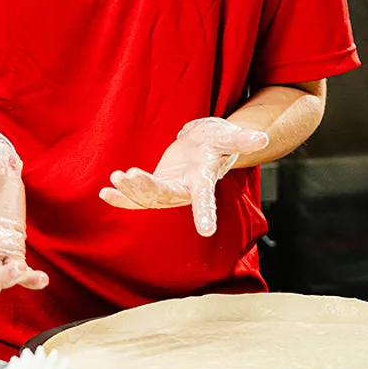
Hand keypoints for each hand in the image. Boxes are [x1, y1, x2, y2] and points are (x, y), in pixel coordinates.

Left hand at [100, 117, 268, 236]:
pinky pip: (136, 199)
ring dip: (130, 191)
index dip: (206, 214)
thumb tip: (262, 137)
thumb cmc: (217, 139)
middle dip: (146, 189)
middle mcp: (186, 192)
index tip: (206, 232)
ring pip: (148, 199)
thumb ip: (243, 139)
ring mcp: (169, 192)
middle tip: (130, 176)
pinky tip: (105, 193)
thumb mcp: (228, 135)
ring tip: (116, 178)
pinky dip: (120, 198)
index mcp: (204, 180)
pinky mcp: (157, 188)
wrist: (205, 144)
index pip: (206, 199)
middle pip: (165, 197)